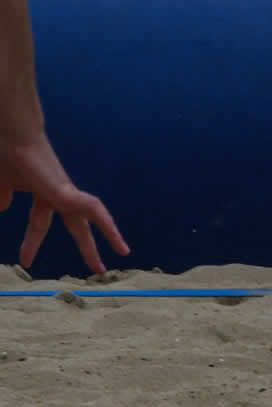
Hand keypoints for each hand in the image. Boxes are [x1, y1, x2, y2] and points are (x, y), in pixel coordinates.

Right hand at [0, 132, 127, 274]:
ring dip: (110, 233)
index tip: (26, 263)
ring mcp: (66, 192)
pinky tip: (114, 231)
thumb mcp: (2, 184)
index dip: (32, 244)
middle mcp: (59, 195)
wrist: (13, 137)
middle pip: (78, 226)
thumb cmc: (8, 156)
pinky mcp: (67, 190)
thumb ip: (2, 196)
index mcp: (44, 196)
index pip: (40, 225)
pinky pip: (93, 207)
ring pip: (94, 216)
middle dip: (88, 247)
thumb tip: (1, 208)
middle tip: (99, 269)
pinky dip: (105, 221)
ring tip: (124, 250)